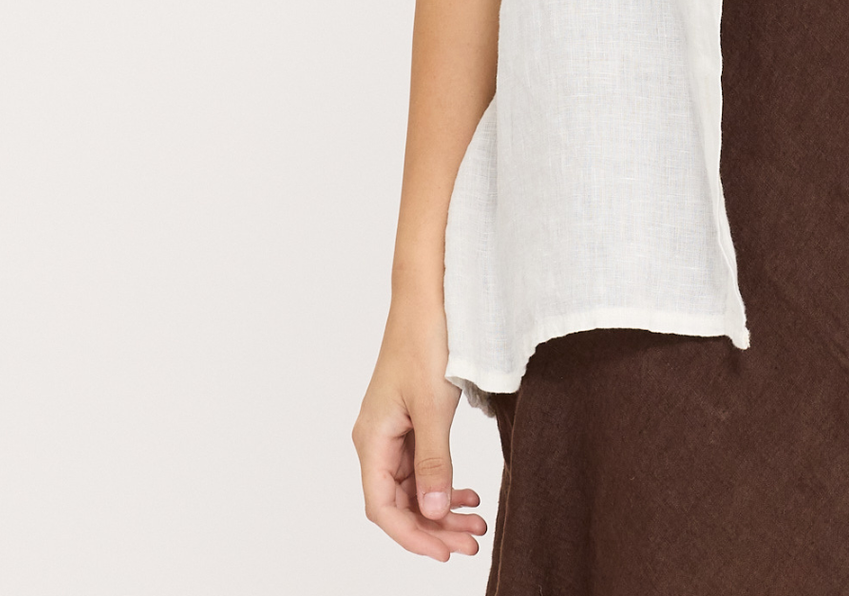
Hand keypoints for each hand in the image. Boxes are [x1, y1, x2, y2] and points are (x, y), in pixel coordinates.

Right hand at [352, 297, 487, 560]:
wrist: (428, 295)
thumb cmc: (425, 341)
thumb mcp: (433, 406)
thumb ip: (434, 461)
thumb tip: (433, 513)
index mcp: (371, 439)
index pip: (383, 507)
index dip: (413, 535)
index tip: (446, 552)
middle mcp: (376, 439)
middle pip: (399, 502)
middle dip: (434, 526)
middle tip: (472, 541)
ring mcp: (393, 430)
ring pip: (414, 486)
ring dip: (442, 507)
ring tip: (477, 522)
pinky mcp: (410, 419)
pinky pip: (422, 465)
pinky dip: (444, 481)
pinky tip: (468, 492)